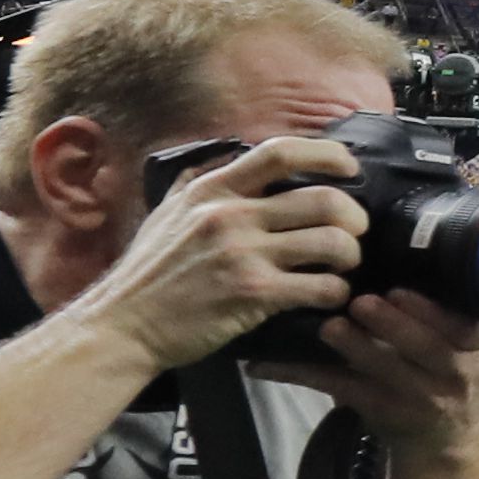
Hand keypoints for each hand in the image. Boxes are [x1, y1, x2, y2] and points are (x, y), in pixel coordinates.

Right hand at [64, 134, 372, 372]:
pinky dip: (336, 292)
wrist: (122, 326)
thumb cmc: (148, 274)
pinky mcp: (253, 295)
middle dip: (354, 216)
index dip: (328, 154)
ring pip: (332, 243)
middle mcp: (230, 215)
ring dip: (350, 255)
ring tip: (344, 266)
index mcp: (212, 189)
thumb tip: (229, 154)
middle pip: (324, 199)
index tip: (350, 167)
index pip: (281, 152)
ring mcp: (243, 255)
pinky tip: (329, 296)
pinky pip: (321, 287)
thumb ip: (199, 182)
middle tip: (356, 231)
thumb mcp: (166, 213)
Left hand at [263, 288, 478, 457]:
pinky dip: (304, 374)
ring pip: (386, 372)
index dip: (432, 311)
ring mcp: (423, 398)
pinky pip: (343, 391)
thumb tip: (404, 241)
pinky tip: (268, 363)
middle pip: (427, 348)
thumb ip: (452, 303)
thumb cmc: (453, 366)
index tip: (401, 291)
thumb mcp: (472, 339)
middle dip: (394, 326)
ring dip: (356, 349)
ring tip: (330, 328)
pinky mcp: (384, 414)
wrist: (451, 438)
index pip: (464, 325)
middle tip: (361, 302)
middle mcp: (460, 372)